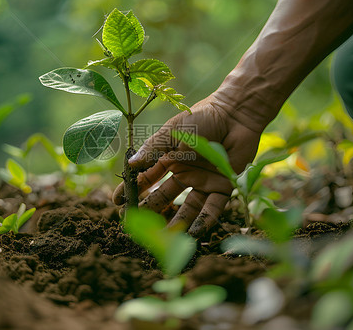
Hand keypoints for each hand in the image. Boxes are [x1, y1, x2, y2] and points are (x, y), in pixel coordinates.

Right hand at [113, 90, 261, 236]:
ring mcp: (202, 181)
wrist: (235, 114)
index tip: (117, 203)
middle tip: (137, 226)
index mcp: (168, 158)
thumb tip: (130, 165)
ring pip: (187, 207)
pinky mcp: (223, 186)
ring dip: (177, 222)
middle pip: (164, 197)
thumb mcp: (172, 132)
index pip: (146, 179)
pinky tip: (195, 234)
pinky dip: (205, 221)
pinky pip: (213, 207)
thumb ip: (153, 150)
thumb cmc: (201, 118)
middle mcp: (183, 173)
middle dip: (150, 212)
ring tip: (165, 238)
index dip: (132, 190)